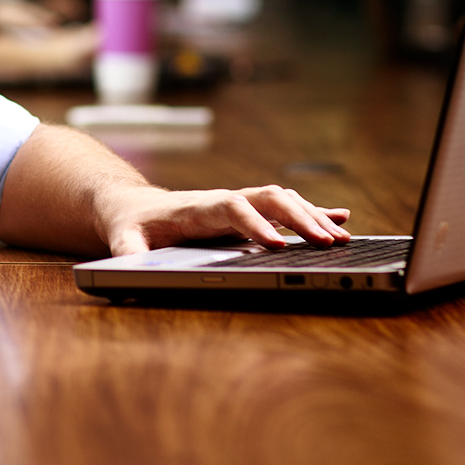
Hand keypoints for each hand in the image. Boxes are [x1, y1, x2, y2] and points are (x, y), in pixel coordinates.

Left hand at [94, 184, 351, 256]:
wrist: (133, 205)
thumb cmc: (130, 223)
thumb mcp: (122, 238)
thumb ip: (125, 251)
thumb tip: (126, 266)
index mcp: (197, 208)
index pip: (232, 208)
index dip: (256, 224)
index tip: (279, 244)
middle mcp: (224, 200)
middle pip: (268, 198)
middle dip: (299, 218)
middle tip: (328, 242)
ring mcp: (238, 204)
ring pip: (283, 200)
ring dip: (313, 216)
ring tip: (342, 238)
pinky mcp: (247, 213)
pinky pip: (285, 207)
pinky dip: (313, 211)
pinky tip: (341, 218)